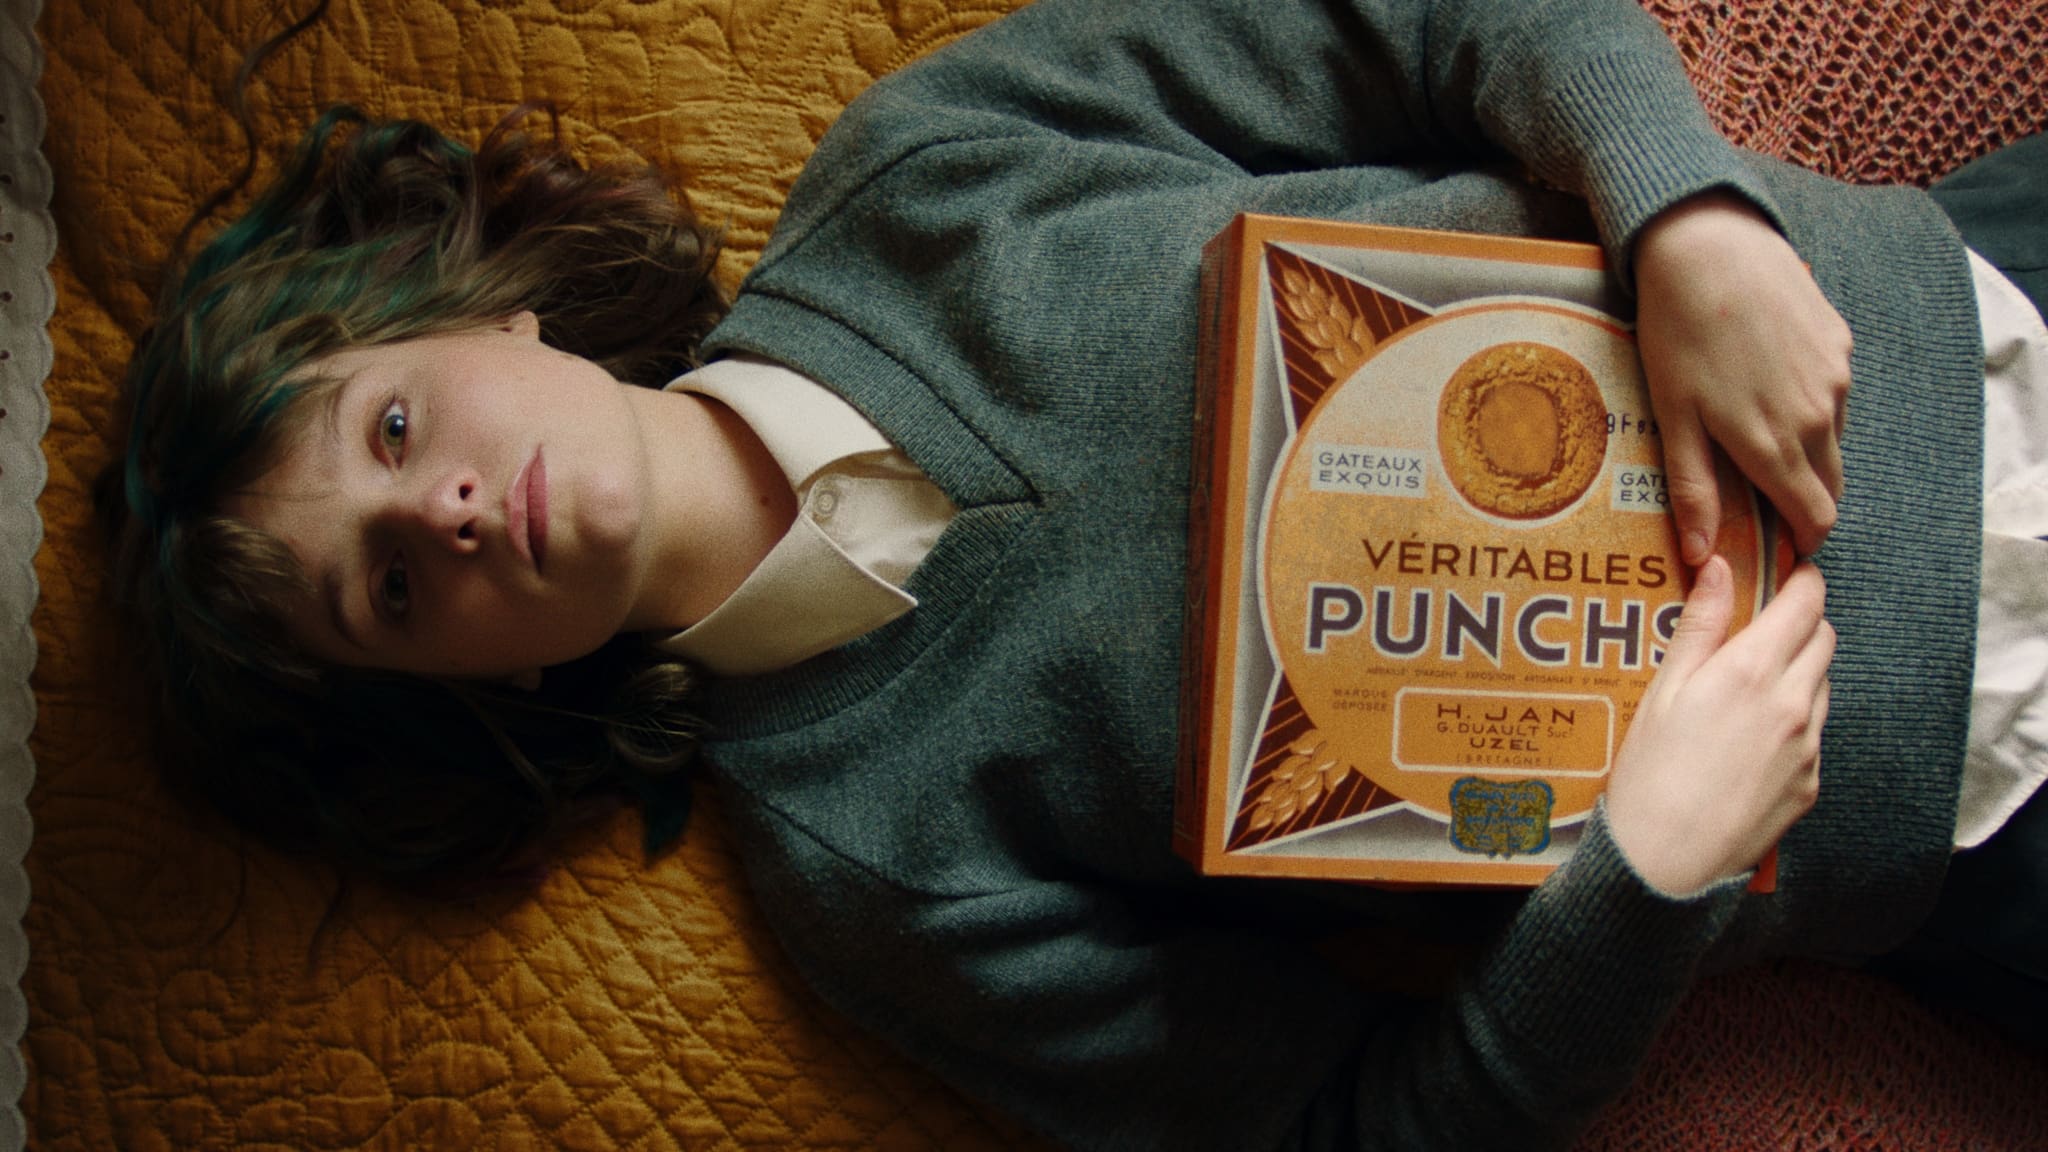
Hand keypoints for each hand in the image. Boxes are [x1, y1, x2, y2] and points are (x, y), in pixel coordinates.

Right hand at [1605, 557, 1832, 895]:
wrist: (1666, 862)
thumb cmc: (1650, 773)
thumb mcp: (1663, 689)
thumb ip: (1699, 625)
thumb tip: (1719, 567)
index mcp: (1752, 670)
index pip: (1805, 603)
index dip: (1802, 580)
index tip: (1789, 572)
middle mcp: (1792, 703)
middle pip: (1824, 639)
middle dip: (1803, 623)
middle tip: (1762, 627)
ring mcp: (1808, 746)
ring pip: (1821, 686)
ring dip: (1798, 673)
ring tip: (1747, 692)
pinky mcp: (1811, 783)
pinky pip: (1812, 735)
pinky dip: (1792, 723)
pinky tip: (1748, 742)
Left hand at [1635, 191, 1852, 562]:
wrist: (1709, 248)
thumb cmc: (1678, 334)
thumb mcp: (1674, 417)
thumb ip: (1694, 488)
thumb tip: (1700, 554)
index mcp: (1774, 444)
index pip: (1816, 517)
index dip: (1803, 539)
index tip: (1782, 545)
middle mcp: (1818, 416)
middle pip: (1830, 484)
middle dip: (1805, 501)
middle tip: (1764, 498)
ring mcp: (1835, 377)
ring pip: (1833, 438)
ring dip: (1806, 450)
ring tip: (1756, 429)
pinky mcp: (1840, 343)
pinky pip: (1834, 393)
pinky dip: (1810, 404)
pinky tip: (1768, 380)